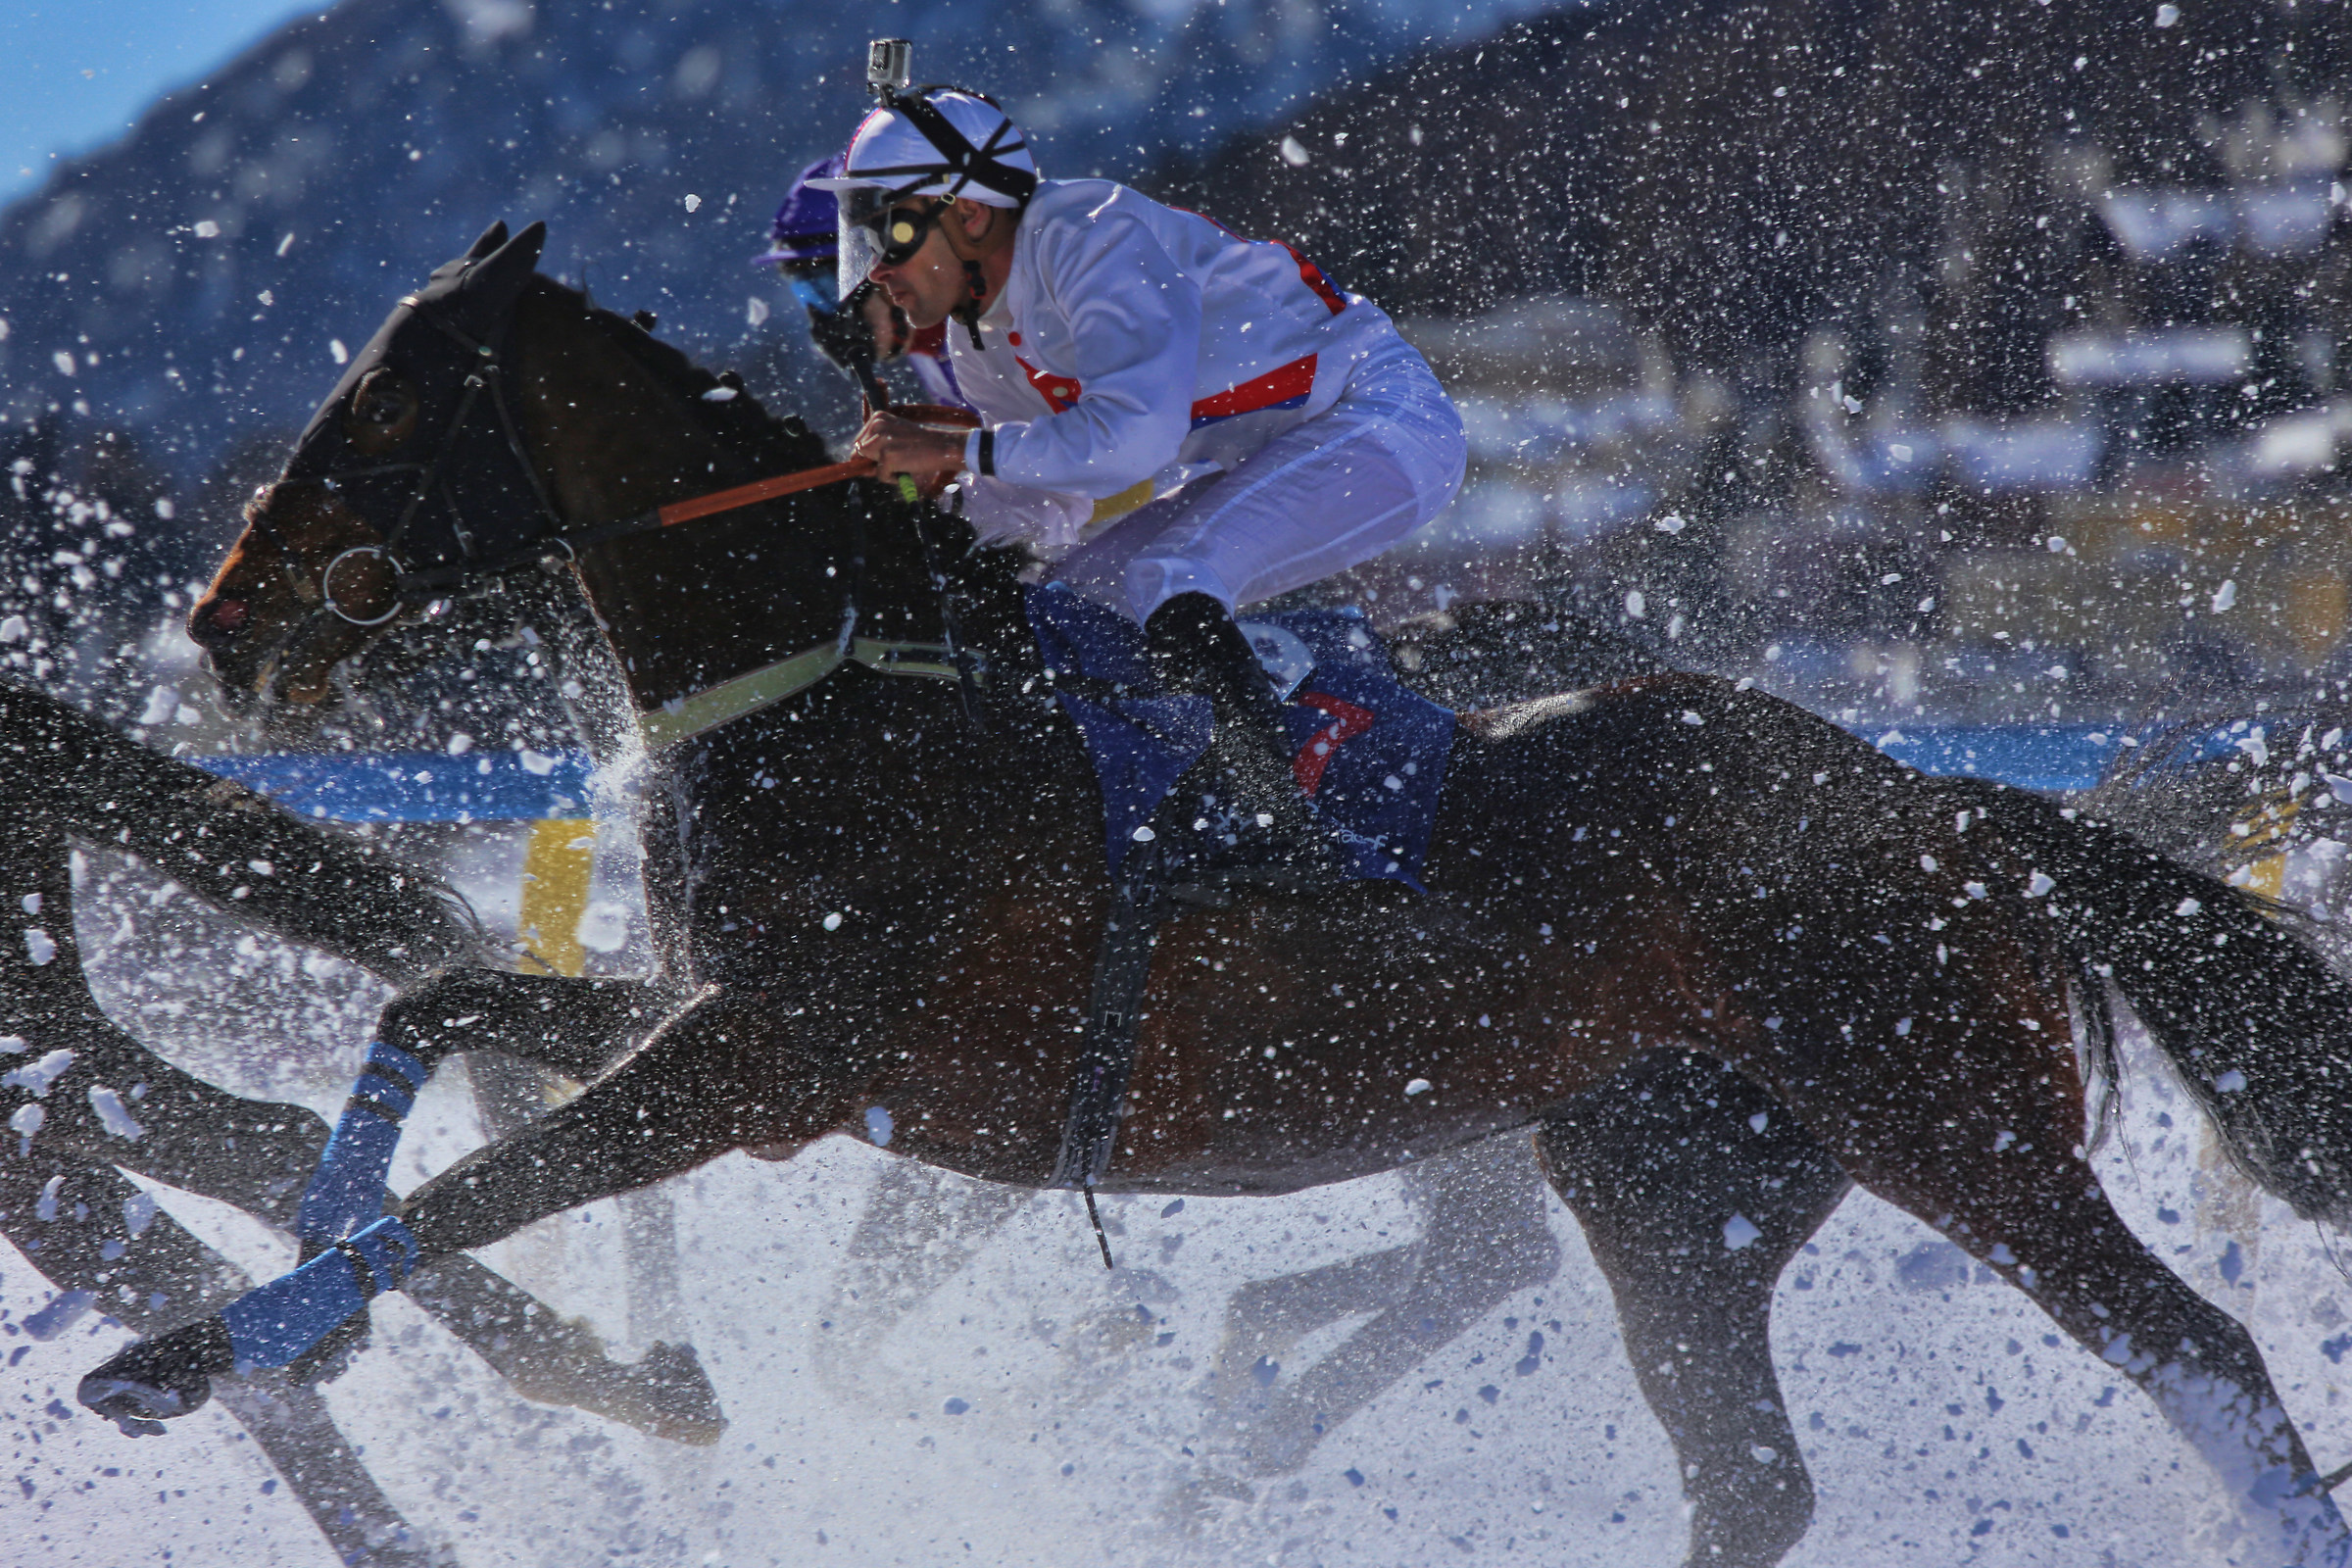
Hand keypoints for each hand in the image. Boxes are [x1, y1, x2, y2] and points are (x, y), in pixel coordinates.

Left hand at [851, 410, 968, 486]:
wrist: (943, 447)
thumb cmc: (921, 444)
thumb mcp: (896, 437)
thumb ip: (876, 448)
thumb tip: (861, 469)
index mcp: (877, 418)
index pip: (859, 442)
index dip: (870, 454)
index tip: (888, 455)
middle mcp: (876, 426)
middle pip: (860, 453)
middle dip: (875, 462)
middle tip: (897, 460)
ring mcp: (881, 441)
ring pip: (868, 465)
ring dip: (883, 470)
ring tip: (902, 464)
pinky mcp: (887, 456)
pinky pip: (880, 475)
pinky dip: (892, 478)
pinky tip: (906, 469)